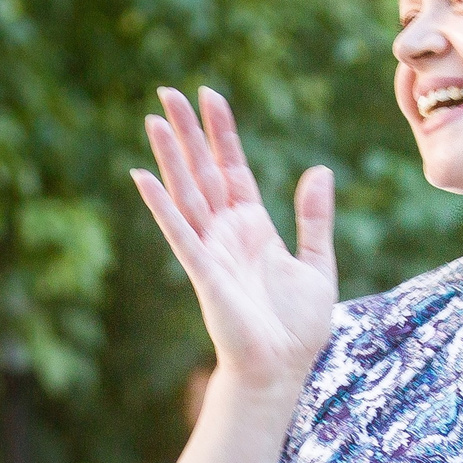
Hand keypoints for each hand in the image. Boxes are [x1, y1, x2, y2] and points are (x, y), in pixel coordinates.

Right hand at [134, 87, 337, 403]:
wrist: (282, 371)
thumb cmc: (298, 328)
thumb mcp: (318, 264)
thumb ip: (315, 218)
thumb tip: (319, 170)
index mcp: (253, 227)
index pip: (233, 168)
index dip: (222, 133)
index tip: (210, 95)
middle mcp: (227, 233)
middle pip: (203, 171)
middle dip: (188, 132)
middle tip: (168, 91)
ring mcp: (212, 250)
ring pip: (187, 193)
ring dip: (170, 157)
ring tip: (155, 118)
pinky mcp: (204, 272)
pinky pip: (179, 232)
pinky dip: (161, 205)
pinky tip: (143, 175)